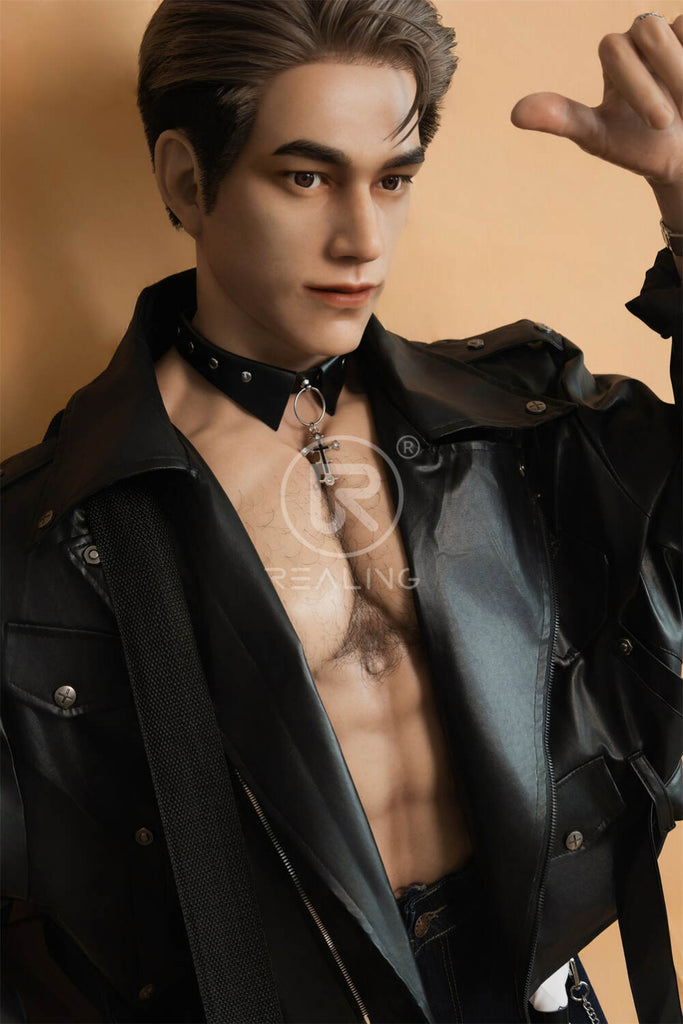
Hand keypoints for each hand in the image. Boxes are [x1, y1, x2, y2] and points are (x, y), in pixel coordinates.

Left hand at [511, 14, 682, 207]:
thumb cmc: (639, 147)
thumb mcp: (598, 137)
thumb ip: (563, 120)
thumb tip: (514, 114)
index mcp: (615, 56)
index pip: (612, 47)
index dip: (635, 83)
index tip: (657, 123)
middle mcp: (643, 37)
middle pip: (648, 29)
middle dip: (663, 77)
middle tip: (668, 119)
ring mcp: (676, 35)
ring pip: (680, 24)